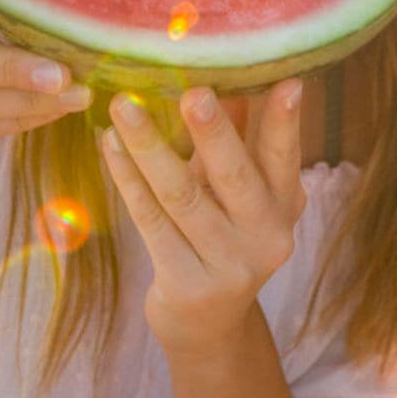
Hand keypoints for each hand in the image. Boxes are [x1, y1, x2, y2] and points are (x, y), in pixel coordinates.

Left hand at [102, 80, 305, 358]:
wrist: (208, 323)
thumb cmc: (225, 232)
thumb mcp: (242, 189)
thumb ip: (239, 137)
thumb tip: (227, 74)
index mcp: (284, 202)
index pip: (284, 156)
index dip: (286, 122)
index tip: (286, 82)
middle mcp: (264, 235)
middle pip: (233, 175)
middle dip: (212, 132)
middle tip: (192, 92)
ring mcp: (226, 265)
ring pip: (180, 196)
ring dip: (149, 146)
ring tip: (124, 106)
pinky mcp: (185, 283)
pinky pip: (149, 220)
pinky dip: (128, 178)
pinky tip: (110, 145)